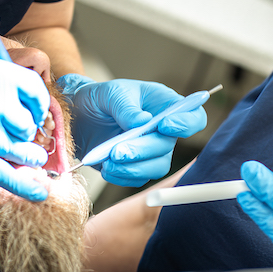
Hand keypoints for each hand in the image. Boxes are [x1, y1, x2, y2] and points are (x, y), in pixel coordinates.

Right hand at [0, 47, 51, 200]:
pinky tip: (38, 193)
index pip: (33, 89)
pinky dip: (24, 185)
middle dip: (26, 133)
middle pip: (28, 121)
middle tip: (19, 138)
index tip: (33, 114)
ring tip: (30, 159)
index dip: (38, 105)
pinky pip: (5, 172)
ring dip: (27, 156)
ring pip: (20, 147)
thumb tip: (15, 101)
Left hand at [58, 74, 206, 186]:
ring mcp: (151, 151)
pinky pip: (137, 178)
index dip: (186, 124)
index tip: (164, 125)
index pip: (194, 117)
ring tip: (109, 159)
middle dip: (144, 150)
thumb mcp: (111, 92)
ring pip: (155, 167)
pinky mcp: (136, 167)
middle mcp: (163, 130)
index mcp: (164, 105)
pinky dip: (121, 175)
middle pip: (168, 146)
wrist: (78, 117)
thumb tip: (142, 122)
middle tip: (118, 150)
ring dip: (133, 167)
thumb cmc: (100, 99)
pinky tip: (106, 166)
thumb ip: (126, 106)